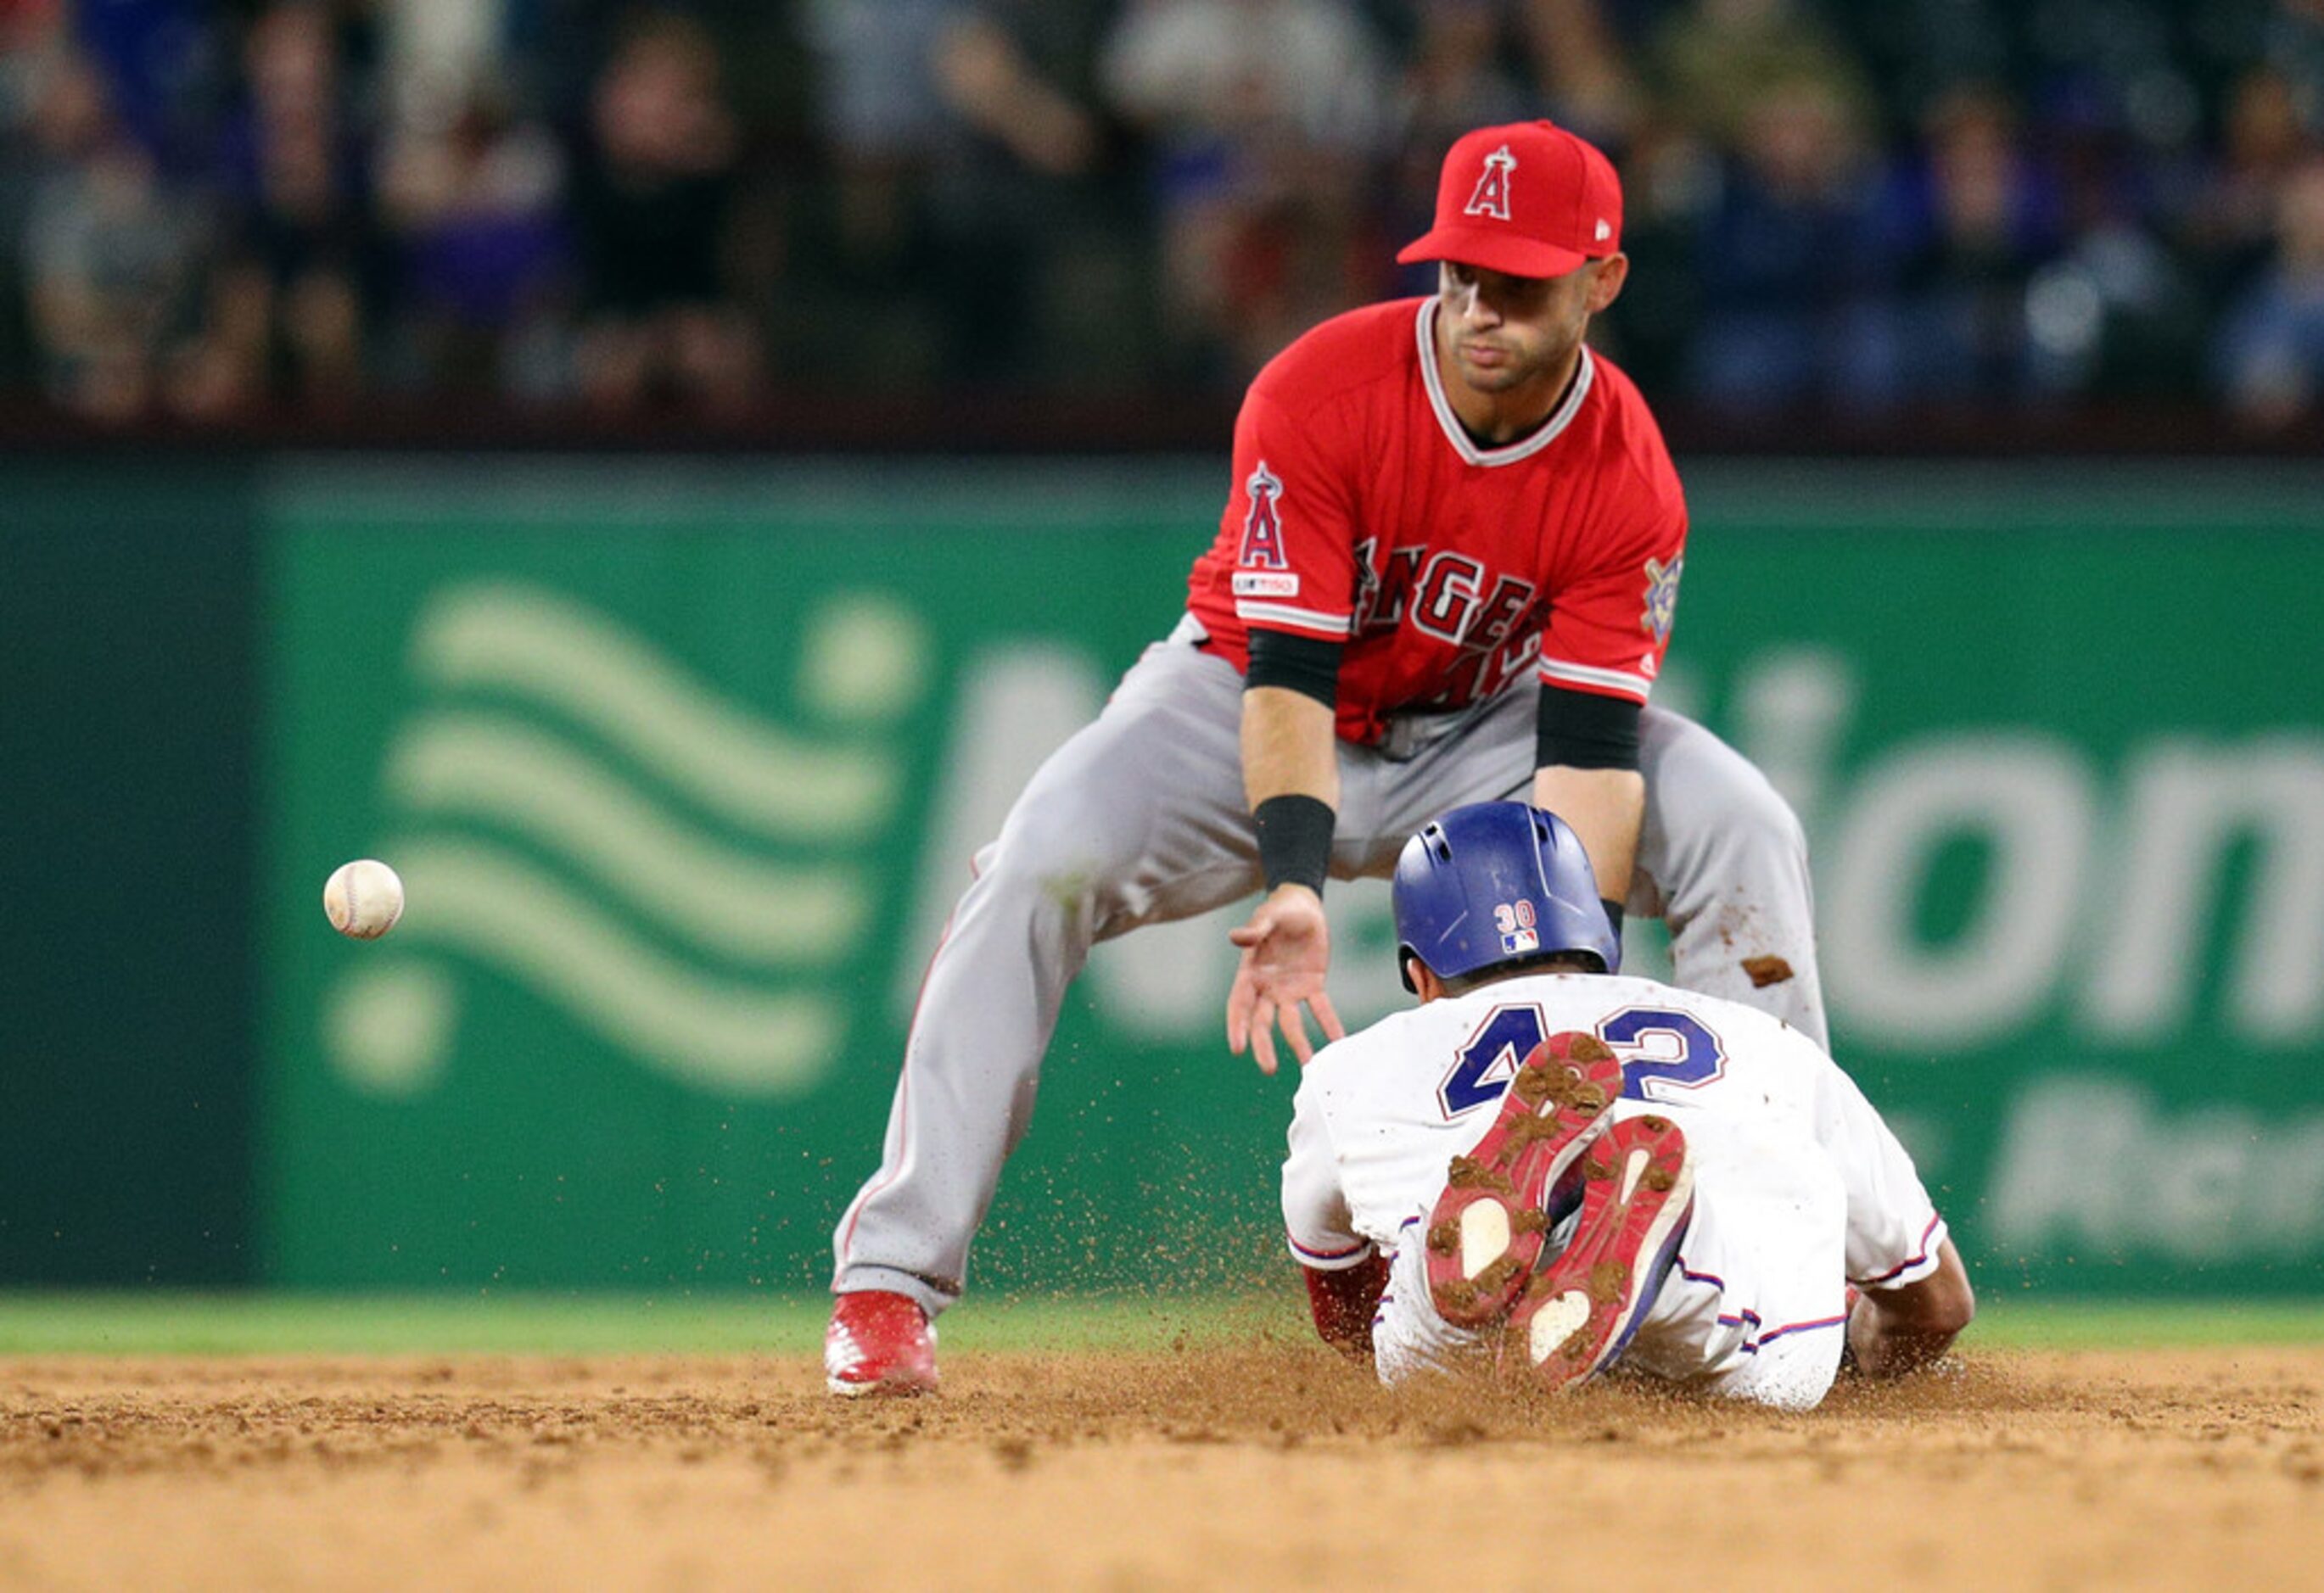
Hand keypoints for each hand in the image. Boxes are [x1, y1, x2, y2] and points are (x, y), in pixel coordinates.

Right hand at [1226, 884, 1345, 1074]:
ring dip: (1298, 1043)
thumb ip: (1255, 930)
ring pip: (1290, 1022)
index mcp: (1249, 973)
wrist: (1303, 906)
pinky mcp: (1312, 986)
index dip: (1237, 1027)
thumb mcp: (1267, 917)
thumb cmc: (1278, 910)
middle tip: (1269, 1068)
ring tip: (1309, 1063)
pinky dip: (1329, 1024)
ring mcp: (1289, 990)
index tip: (1238, 1049)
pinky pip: (1321, 1008)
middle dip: (1263, 1046)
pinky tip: (1338, 1040)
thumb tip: (1236, 937)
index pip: (1239, 1005)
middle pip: (1262, 1022)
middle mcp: (1267, 988)